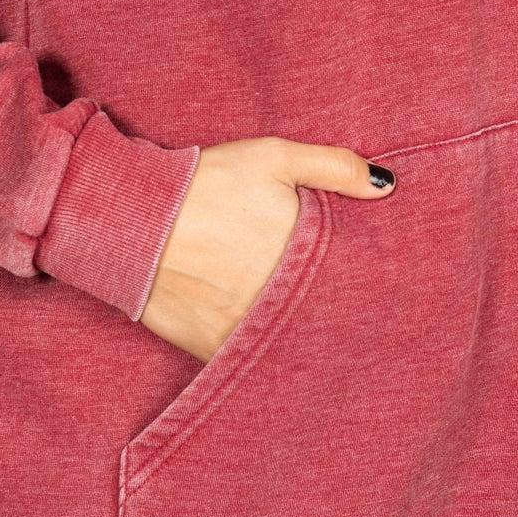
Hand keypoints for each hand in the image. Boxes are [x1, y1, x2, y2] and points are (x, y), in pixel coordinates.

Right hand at [140, 137, 396, 362]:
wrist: (130, 219)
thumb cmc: (206, 183)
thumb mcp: (273, 157)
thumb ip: (334, 167)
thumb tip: (387, 186)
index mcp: (301, 256)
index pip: (353, 283)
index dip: (367, 284)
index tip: (382, 284)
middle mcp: (278, 302)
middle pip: (326, 319)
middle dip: (338, 313)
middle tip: (354, 310)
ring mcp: (245, 332)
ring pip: (291, 344)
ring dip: (302, 336)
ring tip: (315, 325)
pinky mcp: (213, 351)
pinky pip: (250, 359)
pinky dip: (262, 352)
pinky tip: (271, 337)